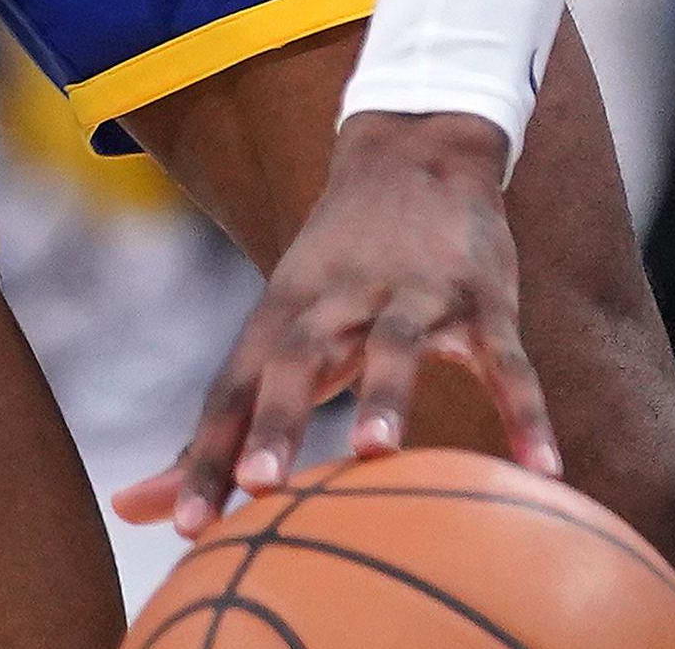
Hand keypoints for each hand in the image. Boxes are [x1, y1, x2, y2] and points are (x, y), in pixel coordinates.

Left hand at [113, 110, 552, 528]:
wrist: (415, 150)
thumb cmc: (334, 272)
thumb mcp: (277, 330)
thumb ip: (225, 422)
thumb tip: (134, 506)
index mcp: (282, 317)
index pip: (232, 393)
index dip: (205, 457)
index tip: (181, 526)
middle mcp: (337, 302)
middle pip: (296, 361)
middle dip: (277, 422)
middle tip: (258, 489)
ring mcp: (411, 297)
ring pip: (394, 347)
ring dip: (384, 397)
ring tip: (375, 455)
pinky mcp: (481, 301)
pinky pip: (507, 363)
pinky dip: (524, 413)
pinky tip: (540, 470)